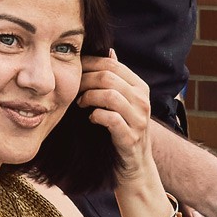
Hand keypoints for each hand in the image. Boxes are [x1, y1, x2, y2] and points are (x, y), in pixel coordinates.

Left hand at [79, 52, 152, 180]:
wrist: (136, 165)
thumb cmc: (124, 129)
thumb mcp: (124, 101)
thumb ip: (117, 78)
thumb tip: (110, 51)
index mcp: (140, 87)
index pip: (112, 64)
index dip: (90, 63)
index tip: (75, 69)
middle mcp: (143, 100)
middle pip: (109, 78)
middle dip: (85, 80)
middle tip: (73, 89)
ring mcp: (139, 119)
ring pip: (110, 96)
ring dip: (89, 97)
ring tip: (80, 103)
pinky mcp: (131, 137)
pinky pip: (111, 119)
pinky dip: (96, 116)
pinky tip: (91, 119)